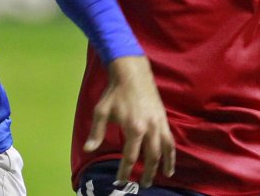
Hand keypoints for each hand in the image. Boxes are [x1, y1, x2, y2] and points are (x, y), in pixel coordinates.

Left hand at [84, 56, 174, 187]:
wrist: (132, 73)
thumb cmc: (114, 93)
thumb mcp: (101, 111)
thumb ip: (96, 132)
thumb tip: (87, 149)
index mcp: (133, 128)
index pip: (130, 157)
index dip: (125, 171)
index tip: (121, 182)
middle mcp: (149, 128)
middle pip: (151, 157)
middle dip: (147, 173)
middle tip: (142, 185)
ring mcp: (159, 123)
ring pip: (164, 150)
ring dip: (164, 165)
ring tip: (163, 177)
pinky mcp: (163, 119)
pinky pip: (170, 140)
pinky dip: (172, 153)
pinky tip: (170, 161)